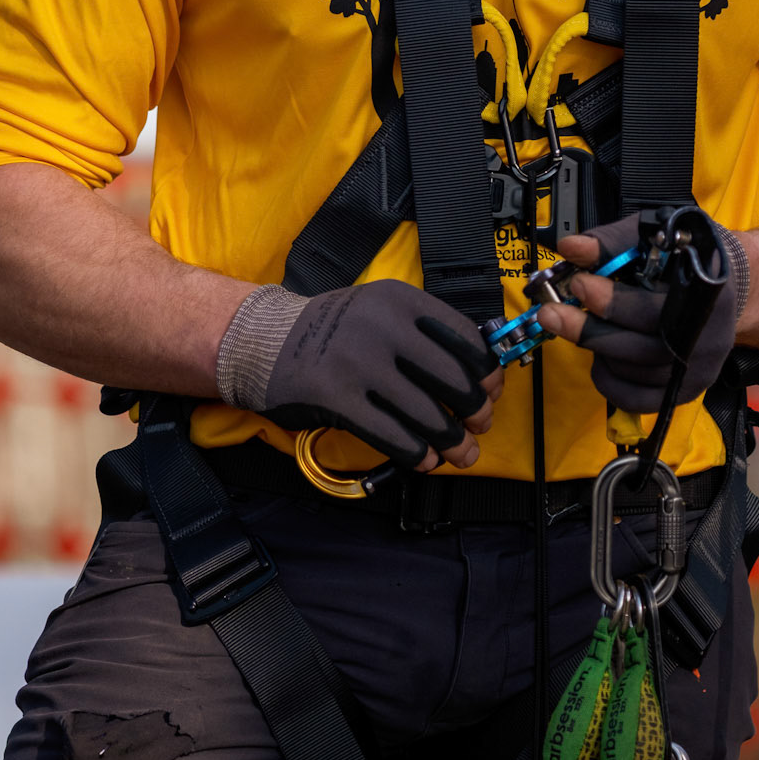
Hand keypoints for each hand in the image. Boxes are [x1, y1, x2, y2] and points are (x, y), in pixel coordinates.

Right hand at [261, 280, 501, 471]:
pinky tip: (426, 460)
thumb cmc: (335, 331)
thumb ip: (424, 332)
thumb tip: (480, 377)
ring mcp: (359, 362)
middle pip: (452, 378)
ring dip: (451, 440)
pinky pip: (391, 434)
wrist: (265, 341)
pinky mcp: (337, 398)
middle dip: (475, 410)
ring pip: (426, 413)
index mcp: (401, 299)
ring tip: (462, 454)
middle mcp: (384, 326)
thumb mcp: (380, 310)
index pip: (464, 337)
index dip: (487, 370)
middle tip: (480, 426)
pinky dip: (417, 453)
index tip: (493, 390)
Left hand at [536, 211, 739, 413]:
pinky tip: (600, 358)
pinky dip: (610, 382)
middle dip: (591, 331)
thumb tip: (570, 249)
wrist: (728, 284)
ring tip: (582, 327)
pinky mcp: (687, 389)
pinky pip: (639, 399)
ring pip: (638, 375)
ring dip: (599, 352)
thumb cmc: (684, 256)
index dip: (613, 302)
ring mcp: (700, 368)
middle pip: (644, 348)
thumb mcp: (654, 235)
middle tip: (552, 314)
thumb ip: (612, 242)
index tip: (578, 283)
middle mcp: (710, 336)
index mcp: (707, 291)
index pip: (655, 309)